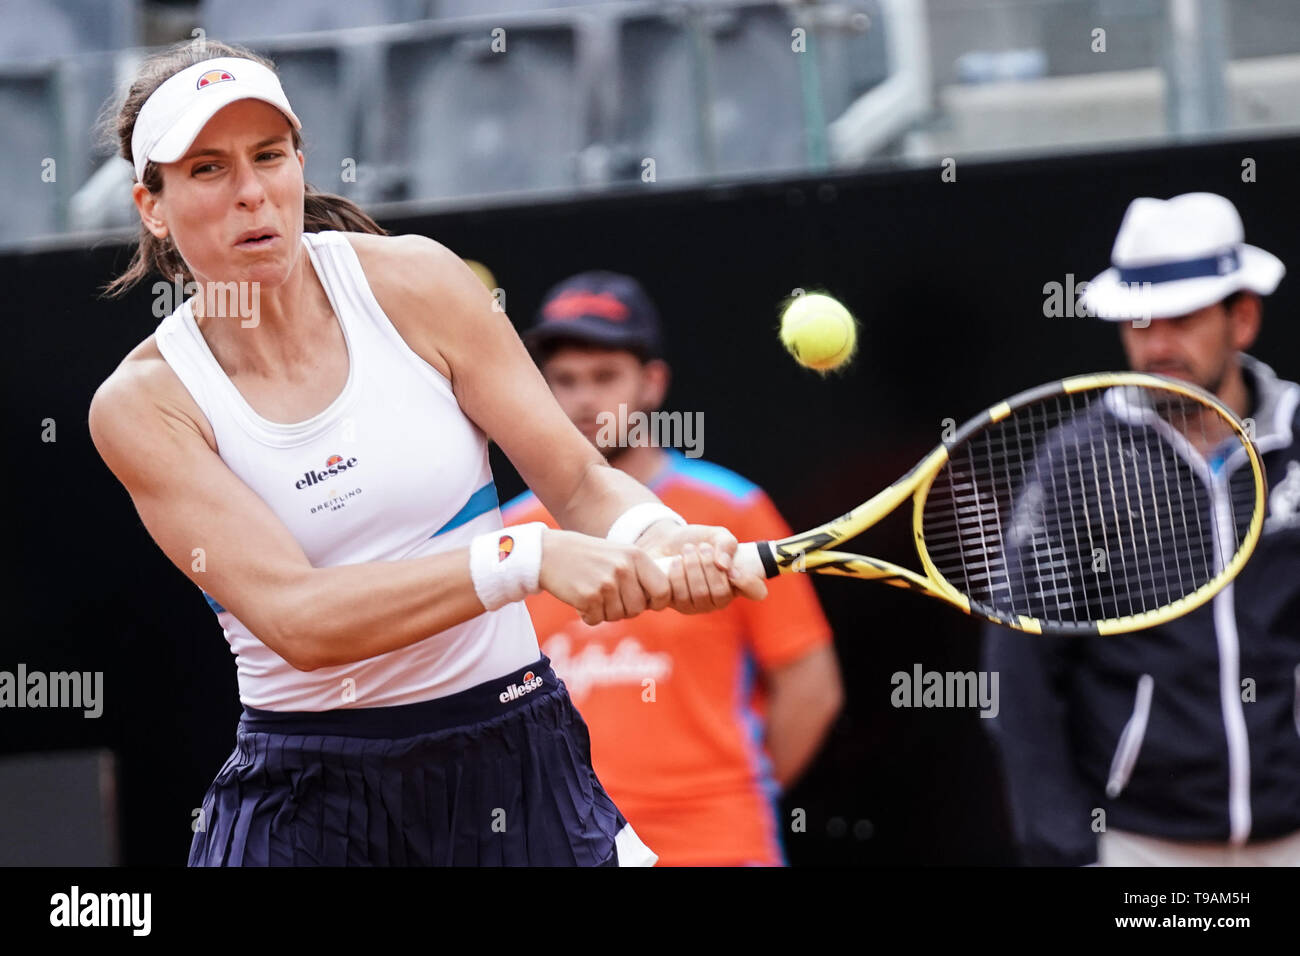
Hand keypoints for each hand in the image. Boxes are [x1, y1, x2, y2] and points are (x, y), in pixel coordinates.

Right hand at [538, 529, 671, 625]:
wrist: (550, 552)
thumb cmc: (589, 557)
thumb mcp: (620, 555)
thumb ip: (641, 574)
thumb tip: (662, 601)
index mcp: (636, 556)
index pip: (662, 591)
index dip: (655, 602)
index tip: (644, 602)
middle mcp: (624, 568)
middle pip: (637, 609)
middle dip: (624, 609)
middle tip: (608, 596)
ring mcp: (606, 583)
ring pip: (617, 616)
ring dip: (604, 612)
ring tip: (593, 593)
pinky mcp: (588, 596)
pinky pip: (596, 620)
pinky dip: (587, 615)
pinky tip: (580, 598)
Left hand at [636, 522, 767, 613]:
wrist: (666, 541)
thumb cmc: (697, 540)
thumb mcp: (716, 535)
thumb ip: (726, 544)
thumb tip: (724, 565)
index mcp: (738, 581)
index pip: (756, 592)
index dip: (749, 584)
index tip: (734, 569)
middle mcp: (721, 598)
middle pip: (721, 593)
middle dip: (709, 566)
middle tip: (703, 547)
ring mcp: (701, 605)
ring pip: (700, 594)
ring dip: (693, 567)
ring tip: (688, 549)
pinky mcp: (679, 606)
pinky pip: (681, 597)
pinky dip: (678, 575)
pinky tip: (675, 562)